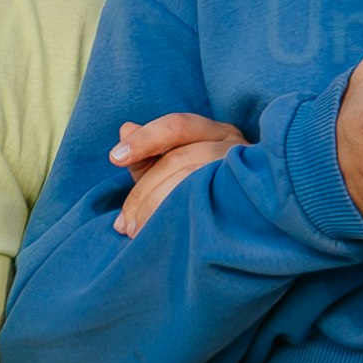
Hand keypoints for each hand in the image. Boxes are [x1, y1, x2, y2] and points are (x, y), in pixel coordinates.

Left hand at [107, 109, 237, 225]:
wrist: (247, 233)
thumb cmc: (202, 195)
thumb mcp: (174, 172)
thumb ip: (149, 155)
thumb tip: (125, 128)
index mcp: (217, 133)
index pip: (177, 126)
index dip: (144, 140)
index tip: (114, 158)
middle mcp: (235, 146)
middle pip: (179, 159)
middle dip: (144, 193)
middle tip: (124, 224)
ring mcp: (245, 174)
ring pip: (192, 184)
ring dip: (156, 209)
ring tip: (135, 232)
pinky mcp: (248, 202)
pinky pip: (208, 209)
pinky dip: (179, 220)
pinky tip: (162, 236)